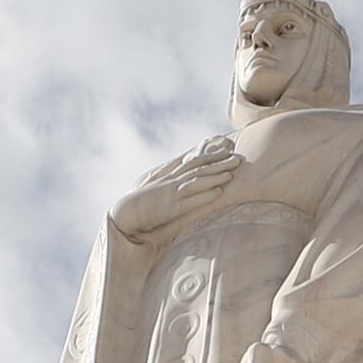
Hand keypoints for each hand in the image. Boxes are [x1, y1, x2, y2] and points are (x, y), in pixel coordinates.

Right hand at [113, 134, 238, 235]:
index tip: (226, 149)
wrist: (125, 213)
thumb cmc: (142, 205)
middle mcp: (173, 181)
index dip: (211, 155)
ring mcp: (172, 193)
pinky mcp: (171, 208)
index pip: (194, 162)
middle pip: (199, 168)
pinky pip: (191, 201)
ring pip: (197, 181)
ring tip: (232, 173)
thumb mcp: (159, 191)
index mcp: (171, 176)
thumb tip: (184, 182)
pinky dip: (205, 196)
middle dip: (219, 163)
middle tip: (237, 158)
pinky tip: (219, 193)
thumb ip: (172, 185)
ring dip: (215, 177)